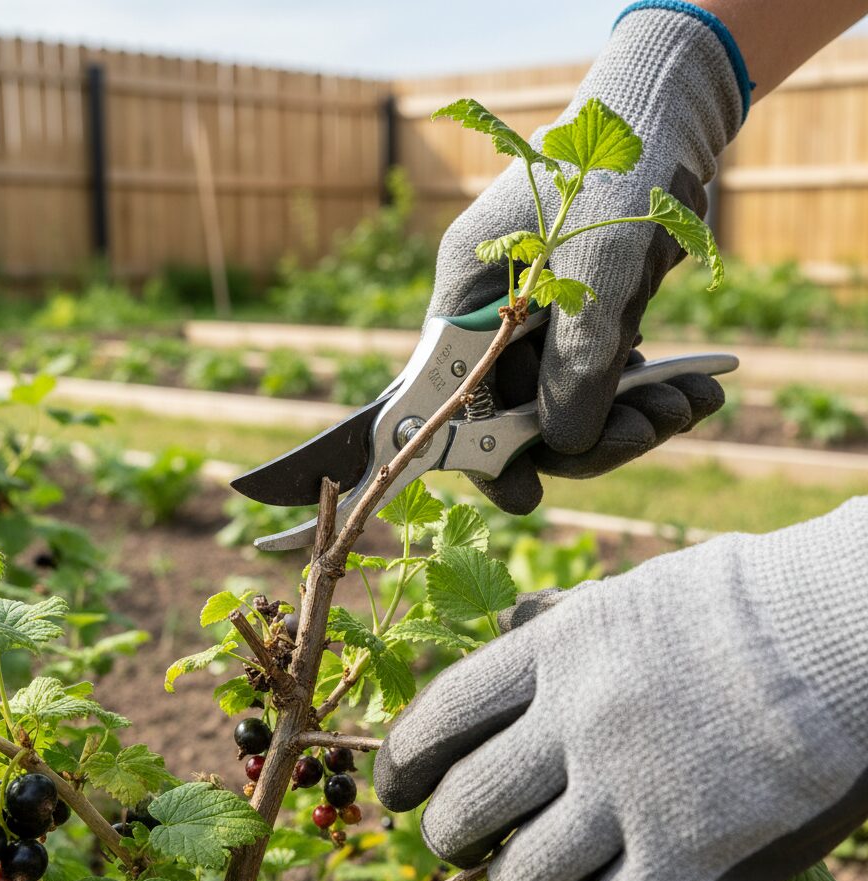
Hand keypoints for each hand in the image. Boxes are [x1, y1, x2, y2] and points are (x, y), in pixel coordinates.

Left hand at [373, 499, 867, 880]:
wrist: (835, 634)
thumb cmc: (728, 607)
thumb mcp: (622, 594)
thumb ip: (555, 621)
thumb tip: (502, 624)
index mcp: (553, 650)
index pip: (441, 716)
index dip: (403, 762)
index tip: (396, 790)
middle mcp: (576, 722)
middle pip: (467, 805)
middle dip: (448, 835)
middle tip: (455, 842)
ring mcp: (629, 791)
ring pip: (523, 874)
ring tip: (522, 875)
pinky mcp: (688, 855)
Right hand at [429, 5, 746, 513]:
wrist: (663, 116)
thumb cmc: (618, 172)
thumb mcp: (602, 269)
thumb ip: (579, 361)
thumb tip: (567, 445)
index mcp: (467, 300)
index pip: (454, 398)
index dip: (483, 454)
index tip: (525, 497)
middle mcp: (493, 319)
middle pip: (518, 413)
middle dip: (587, 435)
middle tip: (653, 431)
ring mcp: (536, 325)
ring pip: (566, 406)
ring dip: (630, 418)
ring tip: (691, 403)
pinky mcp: (579, 326)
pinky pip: (600, 383)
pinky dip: (646, 394)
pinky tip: (694, 389)